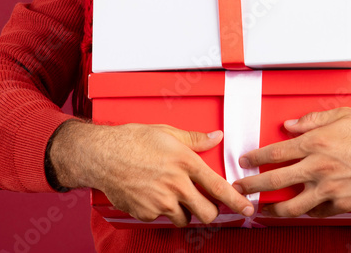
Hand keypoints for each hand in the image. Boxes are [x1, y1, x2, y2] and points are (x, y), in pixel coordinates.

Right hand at [49, 120, 254, 226]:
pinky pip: (162, 218)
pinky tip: (154, 196)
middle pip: (207, 212)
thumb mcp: (167, 132)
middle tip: (207, 206)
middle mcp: (176, 184)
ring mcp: (161, 201)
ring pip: (185, 219)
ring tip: (175, 197)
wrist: (102, 155)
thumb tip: (216, 137)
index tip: (248, 209)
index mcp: (186, 163)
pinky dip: (162, 211)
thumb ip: (195, 138)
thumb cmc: (133, 140)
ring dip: (186, 213)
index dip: (237, 201)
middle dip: (210, 213)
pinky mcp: (146, 212)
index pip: (219, 187)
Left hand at [230, 107, 350, 217]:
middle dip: (252, 185)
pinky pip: (316, 212)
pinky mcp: (341, 204)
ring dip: (273, 207)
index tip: (245, 160)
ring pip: (292, 205)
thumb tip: (289, 124)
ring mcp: (329, 190)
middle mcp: (319, 168)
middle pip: (274, 180)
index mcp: (316, 143)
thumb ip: (312, 120)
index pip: (275, 153)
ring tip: (264, 207)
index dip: (255, 157)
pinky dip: (306, 211)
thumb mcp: (343, 115)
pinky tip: (300, 207)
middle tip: (240, 187)